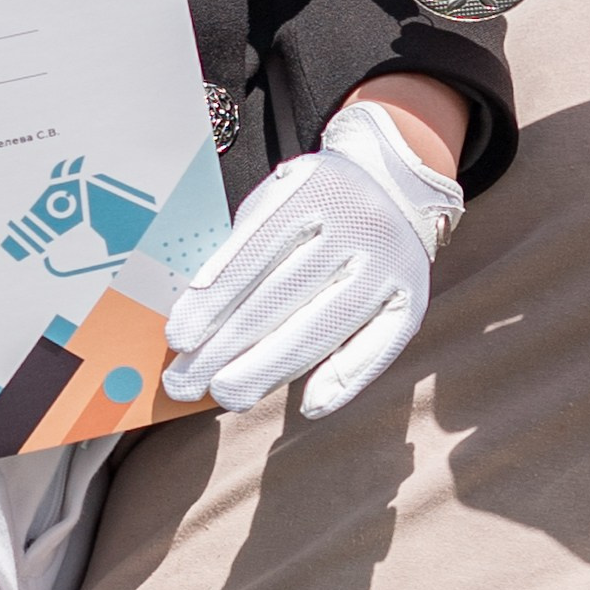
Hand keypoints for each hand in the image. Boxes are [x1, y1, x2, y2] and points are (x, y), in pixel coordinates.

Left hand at [163, 97, 462, 420]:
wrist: (396, 182)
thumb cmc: (315, 202)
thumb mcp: (276, 199)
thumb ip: (242, 249)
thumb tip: (197, 323)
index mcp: (311, 190)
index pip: (252, 252)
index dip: (212, 299)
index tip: (178, 339)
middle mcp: (356, 224)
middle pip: (280, 296)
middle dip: (225, 347)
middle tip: (185, 383)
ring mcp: (388, 264)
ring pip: (322, 327)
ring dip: (268, 369)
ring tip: (226, 395)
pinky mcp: (412, 299)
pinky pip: (377, 348)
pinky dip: (343, 380)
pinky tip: (308, 407)